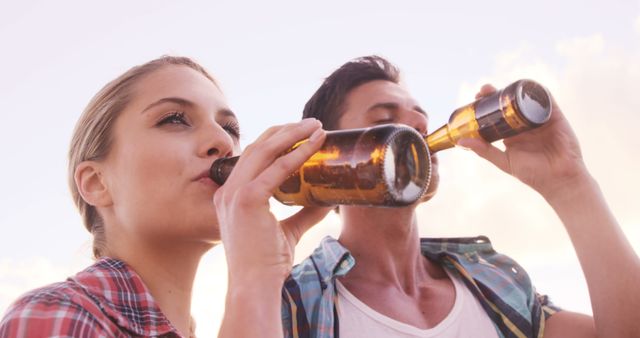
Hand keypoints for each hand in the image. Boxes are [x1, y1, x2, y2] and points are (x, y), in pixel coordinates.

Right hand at [213, 119, 330, 283]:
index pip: (253, 157)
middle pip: (258, 147)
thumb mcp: (287, 231)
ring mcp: (235, 193)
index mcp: (231, 195)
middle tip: (312, 123)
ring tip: (316, 126)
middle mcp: (228, 190)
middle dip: (286, 130)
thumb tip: (328, 199)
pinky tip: (314, 145)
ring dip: (293, 134)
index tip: (300, 133)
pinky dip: (298, 154)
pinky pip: (277, 169)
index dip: (276, 140)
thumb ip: (304, 212)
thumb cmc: (266, 264)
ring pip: (265, 150)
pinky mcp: (247, 200)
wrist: (254, 286)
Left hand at [458, 84, 589, 198]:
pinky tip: (527, 86)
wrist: (559, 179)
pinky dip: (538, 91)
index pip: (497, 114)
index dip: (486, 105)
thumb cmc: (533, 174)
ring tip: (501, 87)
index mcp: (511, 134)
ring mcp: (539, 119)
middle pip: (509, 103)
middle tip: (484, 90)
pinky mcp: (555, 117)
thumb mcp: (504, 161)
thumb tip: (461, 141)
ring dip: (514, 90)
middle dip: (497, 94)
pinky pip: (547, 100)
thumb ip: (484, 151)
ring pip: (526, 99)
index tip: (476, 98)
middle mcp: (524, 124)